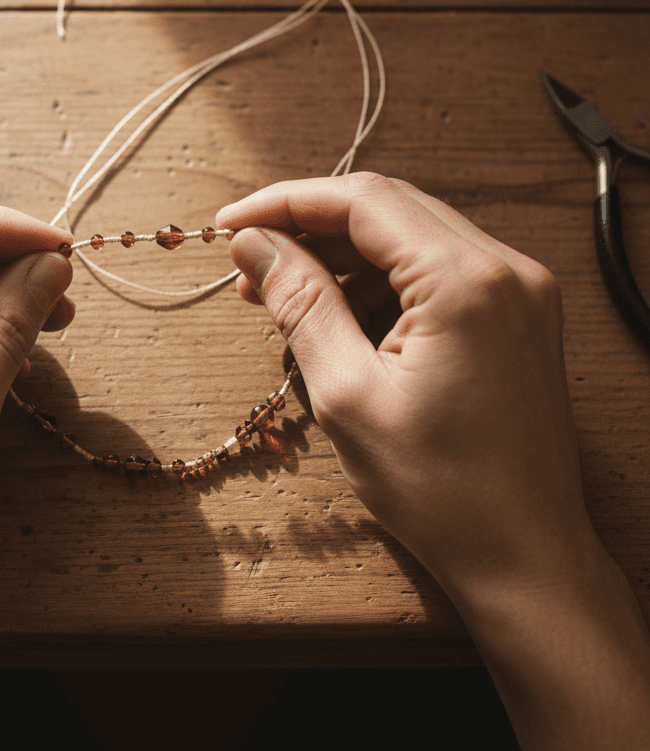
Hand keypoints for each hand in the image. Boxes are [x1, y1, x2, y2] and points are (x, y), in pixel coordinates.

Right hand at [218, 173, 649, 749]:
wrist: (527, 557)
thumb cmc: (442, 491)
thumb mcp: (348, 393)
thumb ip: (300, 302)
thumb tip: (255, 245)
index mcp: (466, 282)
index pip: (363, 201)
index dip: (286, 201)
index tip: (232, 223)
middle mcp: (505, 269)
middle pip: (388, 209)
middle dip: (310, 227)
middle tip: (249, 262)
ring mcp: (520, 290)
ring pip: (411, 236)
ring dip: (343, 255)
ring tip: (280, 293)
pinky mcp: (518, 314)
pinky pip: (437, 270)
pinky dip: (381, 281)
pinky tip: (336, 312)